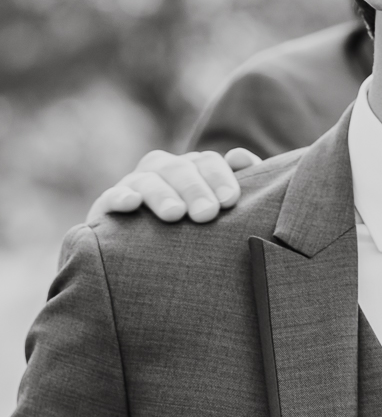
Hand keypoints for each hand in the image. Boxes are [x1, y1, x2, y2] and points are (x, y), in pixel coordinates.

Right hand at [87, 149, 260, 223]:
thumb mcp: (218, 211)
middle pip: (180, 168)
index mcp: (193, 170)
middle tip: (207, 213)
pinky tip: (132, 203)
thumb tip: (239, 157)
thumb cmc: (195, 233)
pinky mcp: (108, 207)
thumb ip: (234, 188)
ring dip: (162, 194)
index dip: (220, 177)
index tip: (230, 201)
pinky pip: (112, 197)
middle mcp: (163, 171)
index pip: (207, 162)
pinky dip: (121, 197)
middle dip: (195, 189)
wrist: (144, 259)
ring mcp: (134, 186)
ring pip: (148, 180)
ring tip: (175, 214)